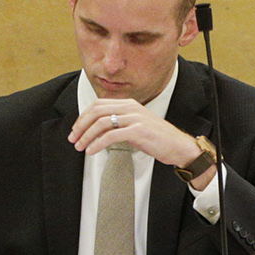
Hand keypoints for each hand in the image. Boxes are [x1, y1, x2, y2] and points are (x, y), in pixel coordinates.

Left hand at [70, 99, 215, 188]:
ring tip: (81, 147)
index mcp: (130, 104)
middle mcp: (131, 108)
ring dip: (87, 136)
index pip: (98, 104)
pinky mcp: (139, 131)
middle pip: (96, 112)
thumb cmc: (159, 139)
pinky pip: (111, 136)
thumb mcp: (137, 125)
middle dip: (81, 126)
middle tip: (73, 138)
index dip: (83, 117)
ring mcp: (135, 118)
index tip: (76, 129)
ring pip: (101, 123)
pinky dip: (98, 143)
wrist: (180, 146)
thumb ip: (120, 122)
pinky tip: (92, 150)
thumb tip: (98, 129)